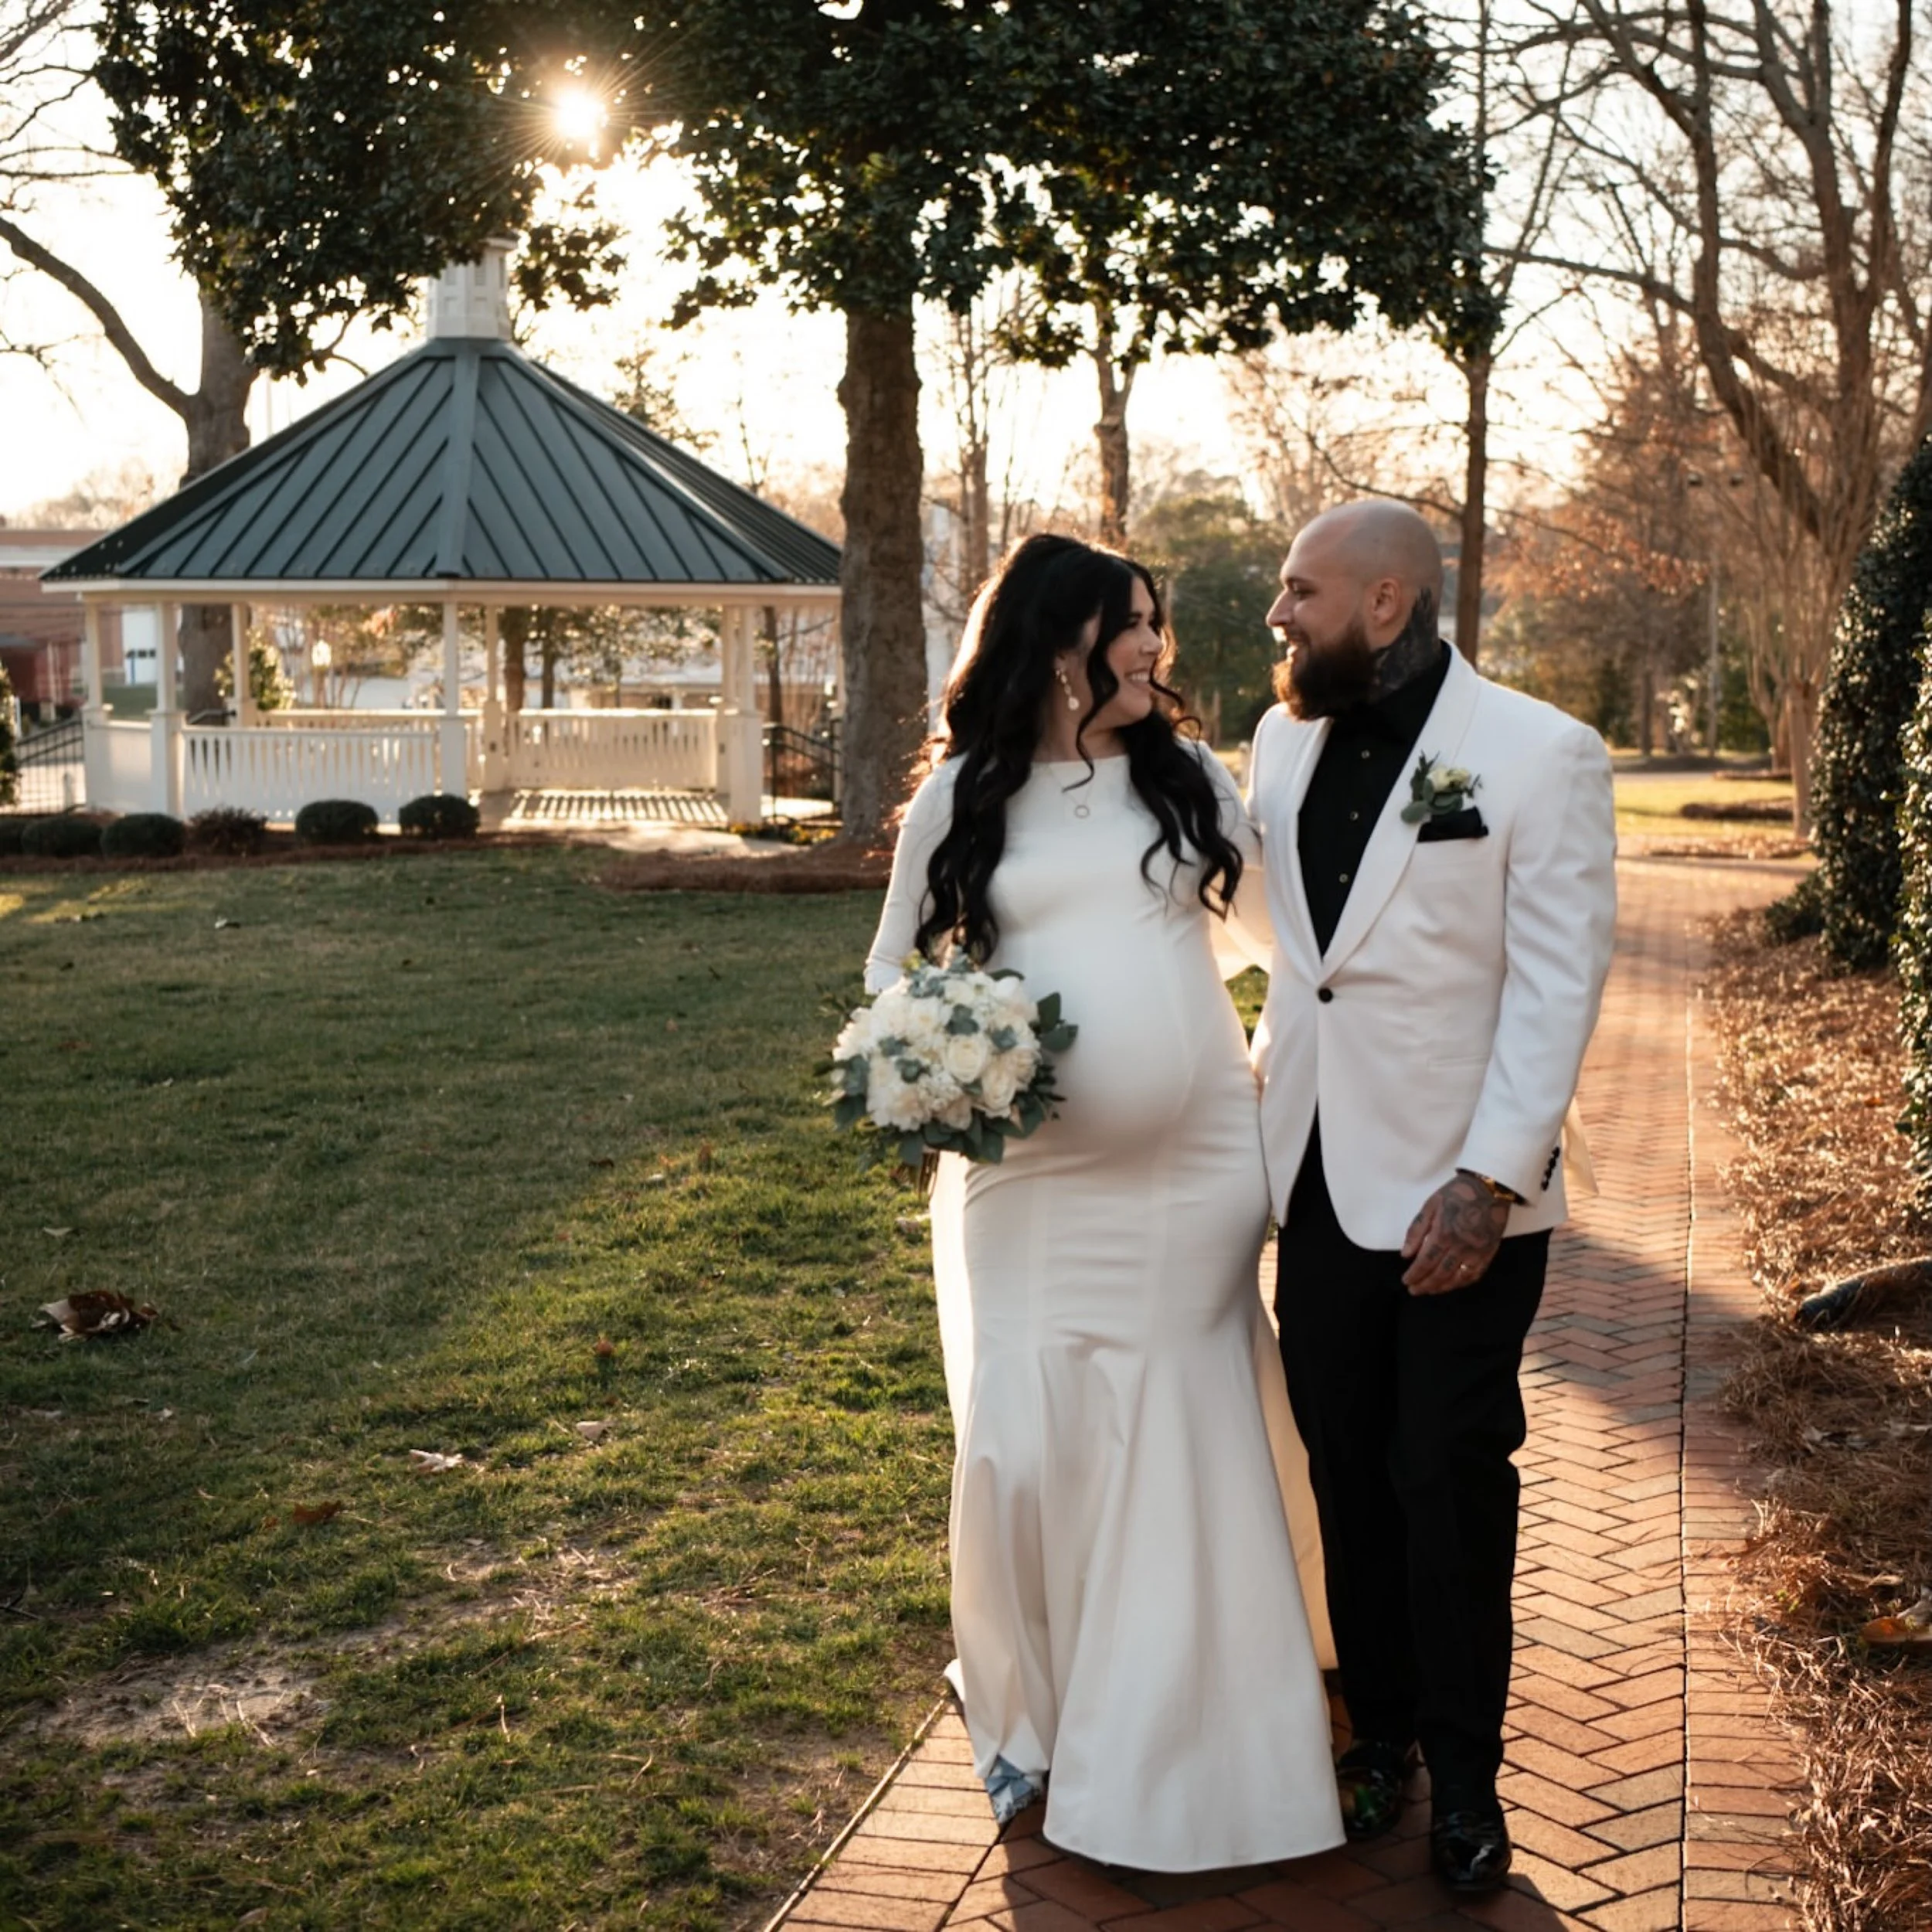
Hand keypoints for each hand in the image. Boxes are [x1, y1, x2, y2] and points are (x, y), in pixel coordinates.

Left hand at [1401, 1172, 1509, 1295]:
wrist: (1490, 1187)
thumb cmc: (1457, 1194)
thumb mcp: (1430, 1205)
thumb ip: (1416, 1230)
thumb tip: (1405, 1254)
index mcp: (1443, 1234)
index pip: (1425, 1262)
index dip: (1415, 1274)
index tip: (1406, 1281)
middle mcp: (1460, 1247)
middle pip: (1440, 1273)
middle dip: (1425, 1285)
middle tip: (1414, 1290)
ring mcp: (1476, 1252)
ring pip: (1457, 1278)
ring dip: (1441, 1287)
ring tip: (1429, 1291)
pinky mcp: (1488, 1253)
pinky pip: (1475, 1274)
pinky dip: (1462, 1283)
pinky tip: (1452, 1285)